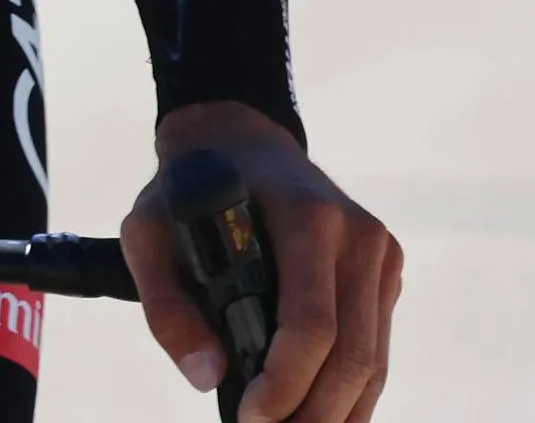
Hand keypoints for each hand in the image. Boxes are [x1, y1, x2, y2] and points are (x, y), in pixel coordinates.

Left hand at [120, 101, 401, 422]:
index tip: (250, 417)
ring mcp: (379, 251)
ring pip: (372, 361)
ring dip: (337, 414)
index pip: (312, 323)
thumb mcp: (149, 232)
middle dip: (313, 413)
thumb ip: (167, 306)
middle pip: (351, 355)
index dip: (285, 384)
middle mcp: (357, 233)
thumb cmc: (189, 189)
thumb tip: (206, 377)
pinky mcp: (385, 269)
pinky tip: (318, 413)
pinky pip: (375, 348)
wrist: (239, 139)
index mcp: (307, 217)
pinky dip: (351, 393)